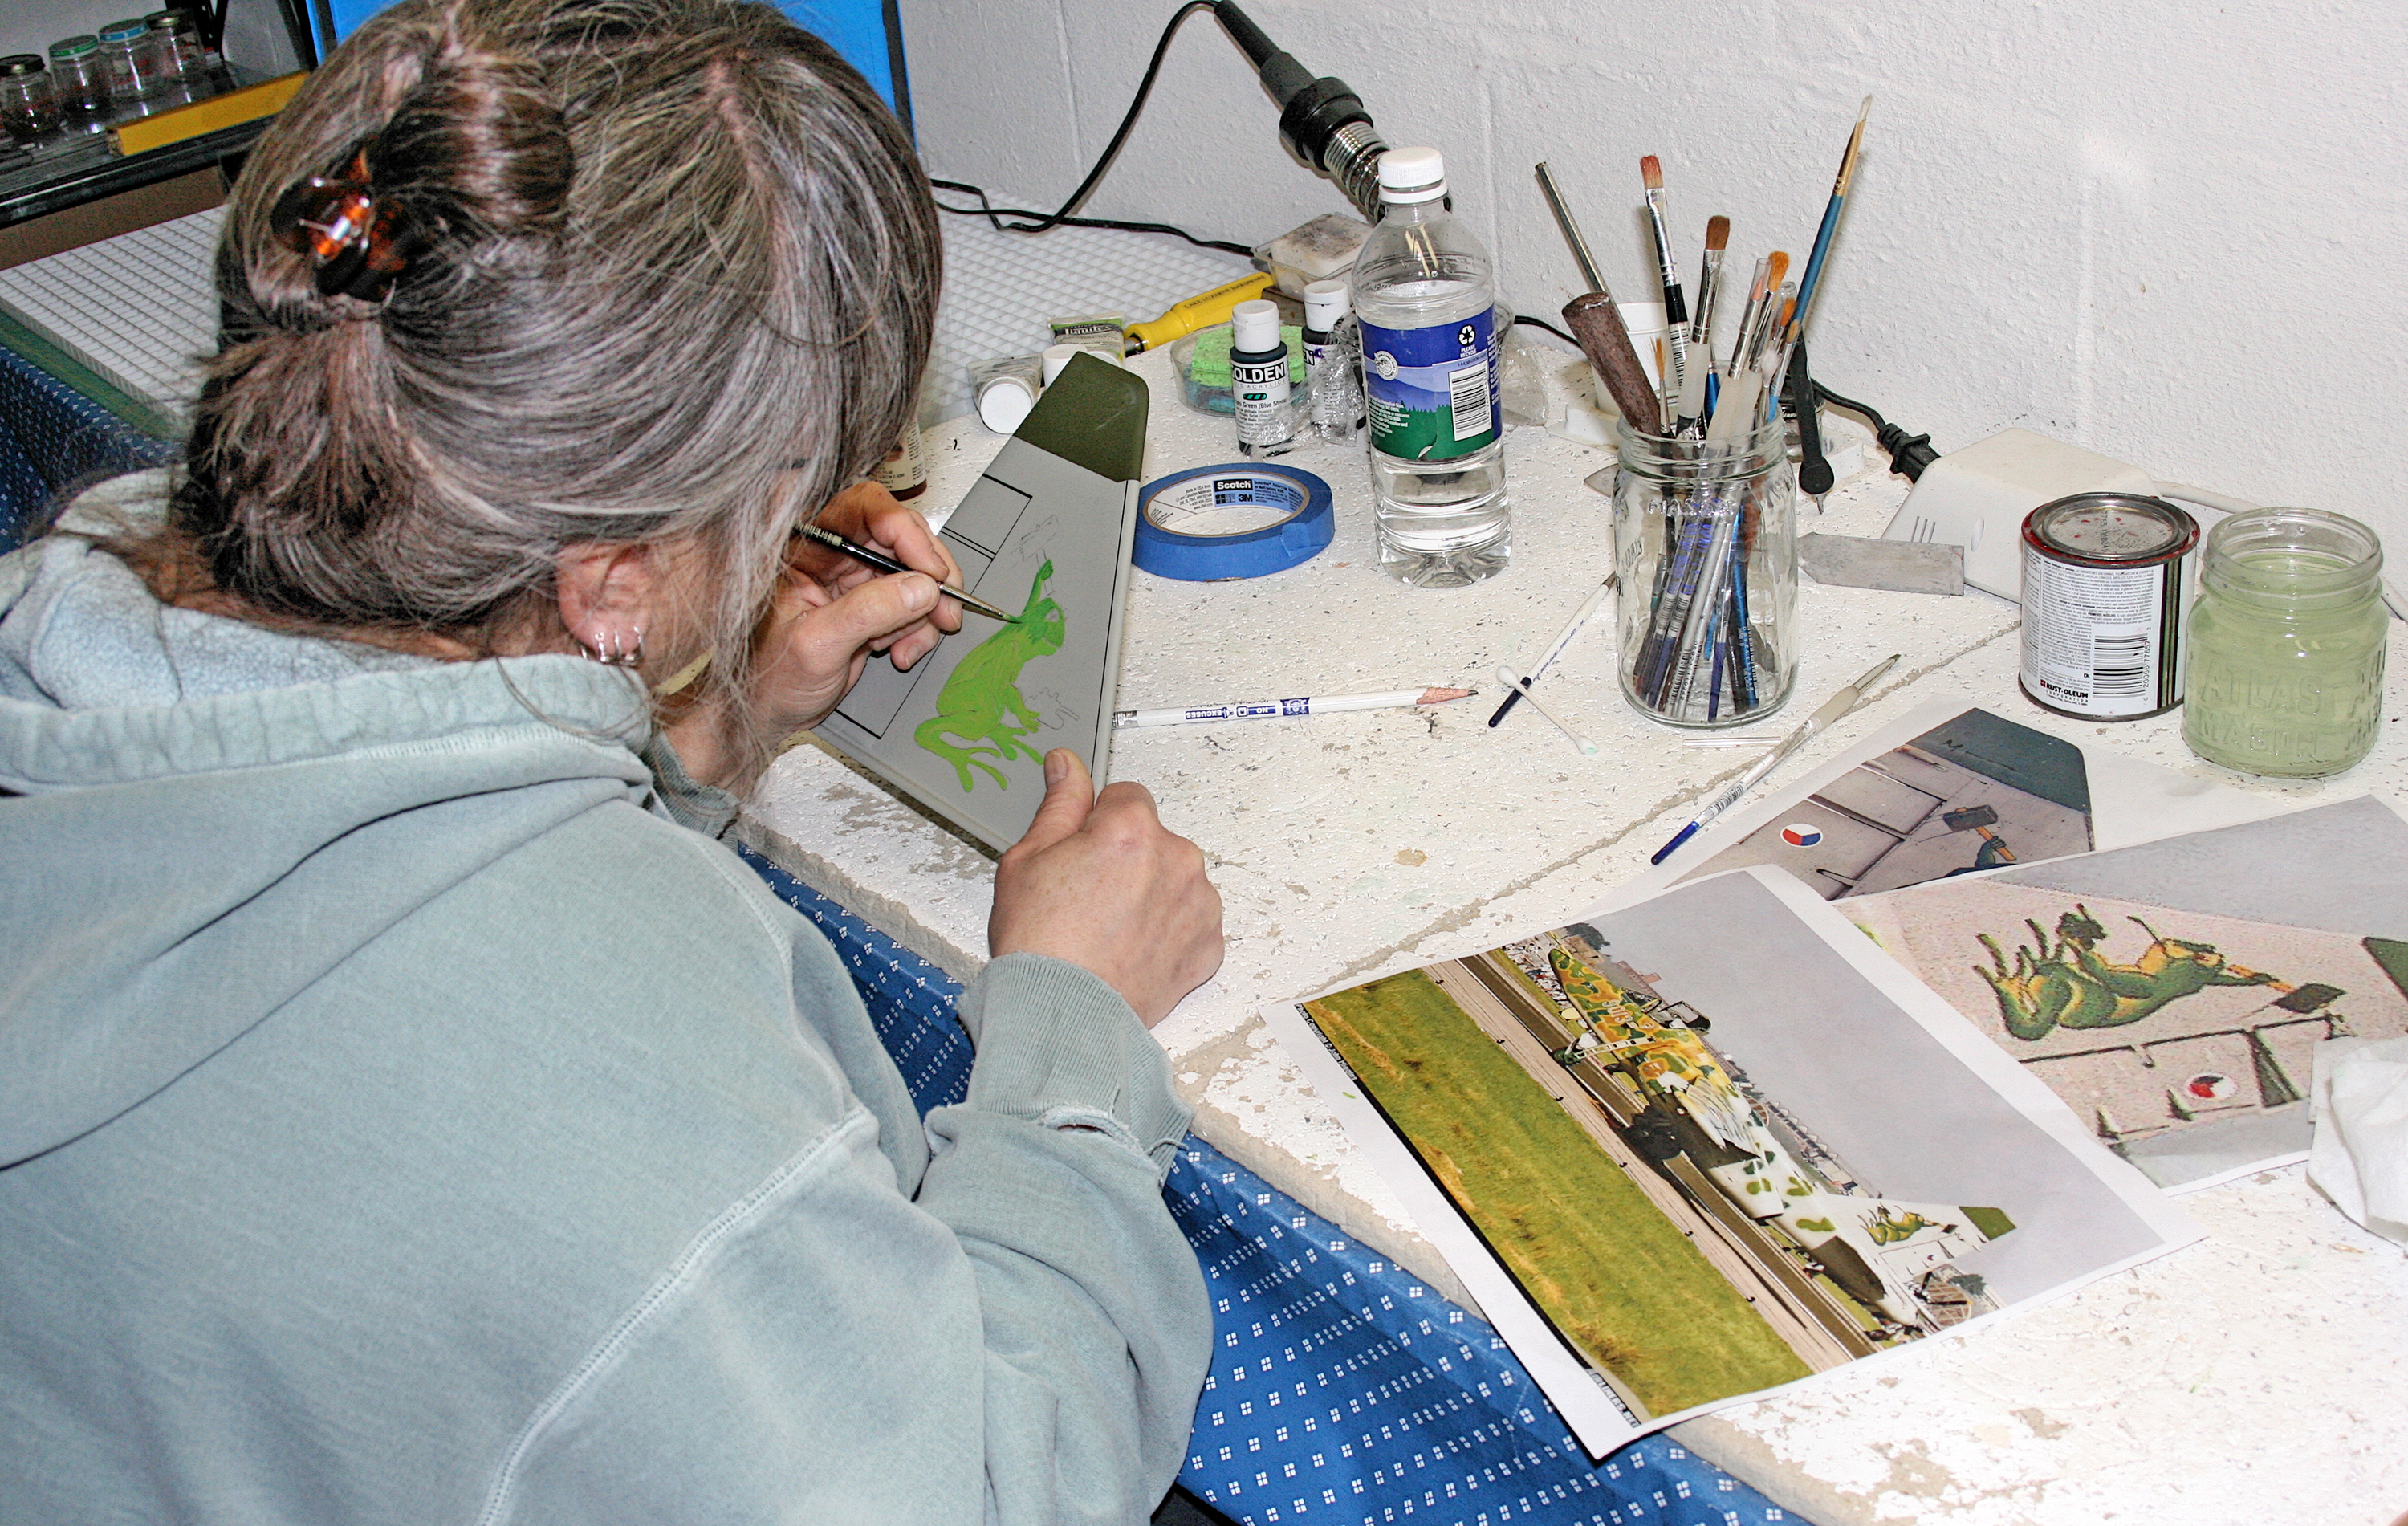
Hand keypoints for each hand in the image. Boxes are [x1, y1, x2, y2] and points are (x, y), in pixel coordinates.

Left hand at [749, 481, 965, 734]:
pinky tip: (901, 651)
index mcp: (808, 550)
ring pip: (915, 571)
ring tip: (911, 643)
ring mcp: (856, 581)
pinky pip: (915, 604)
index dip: (904, 531)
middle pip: (900, 536)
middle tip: (944, 607)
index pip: (865, 509)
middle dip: (929, 573)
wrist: (769, 712)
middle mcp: (835, 557)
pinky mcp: (873, 607)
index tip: (929, 570)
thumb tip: (920, 587)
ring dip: (928, 608)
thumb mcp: (816, 645)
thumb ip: (867, 612)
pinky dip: (920, 629)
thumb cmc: (770, 678)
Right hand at [991, 750, 1223, 1027]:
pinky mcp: (1208, 944)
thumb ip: (1059, 805)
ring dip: (1151, 893)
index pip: (1125, 796)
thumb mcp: (1027, 860)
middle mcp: (1176, 858)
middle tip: (1087, 897)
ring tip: (1109, 929)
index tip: (1081, 851)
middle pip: (1153, 838)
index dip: (1097, 823)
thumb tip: (1067, 766)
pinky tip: (1132, 948)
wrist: (1063, 1017)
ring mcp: (1198, 903)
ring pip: (1174, 879)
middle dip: (1127, 858)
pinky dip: (1169, 931)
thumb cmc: (1040, 946)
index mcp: (1131, 828)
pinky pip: (1190, 921)